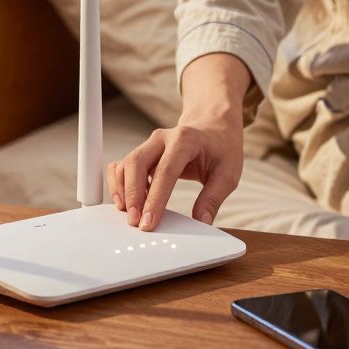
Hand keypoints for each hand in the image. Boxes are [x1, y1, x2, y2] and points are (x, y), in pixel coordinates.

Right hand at [108, 53, 250, 230]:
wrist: (214, 126)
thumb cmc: (222, 148)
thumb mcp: (229, 173)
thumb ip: (213, 198)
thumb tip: (201, 222)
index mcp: (185, 140)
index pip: (165, 171)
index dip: (154, 198)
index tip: (149, 222)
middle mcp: (162, 138)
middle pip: (136, 163)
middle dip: (132, 195)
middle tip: (135, 222)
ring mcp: (149, 144)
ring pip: (125, 164)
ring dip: (123, 191)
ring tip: (129, 215)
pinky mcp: (143, 153)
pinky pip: (122, 166)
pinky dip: (119, 185)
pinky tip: (127, 203)